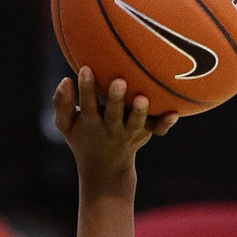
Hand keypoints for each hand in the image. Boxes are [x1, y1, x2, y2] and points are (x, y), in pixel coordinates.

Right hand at [53, 68, 176, 185]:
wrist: (105, 168)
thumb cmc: (83, 136)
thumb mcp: (65, 125)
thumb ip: (61, 103)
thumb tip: (66, 80)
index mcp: (91, 122)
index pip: (86, 104)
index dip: (86, 88)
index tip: (86, 69)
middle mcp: (111, 127)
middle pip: (113, 114)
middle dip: (116, 99)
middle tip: (119, 82)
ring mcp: (129, 131)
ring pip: (136, 122)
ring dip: (140, 112)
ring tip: (143, 98)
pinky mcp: (145, 133)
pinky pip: (157, 129)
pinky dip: (165, 124)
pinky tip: (175, 114)